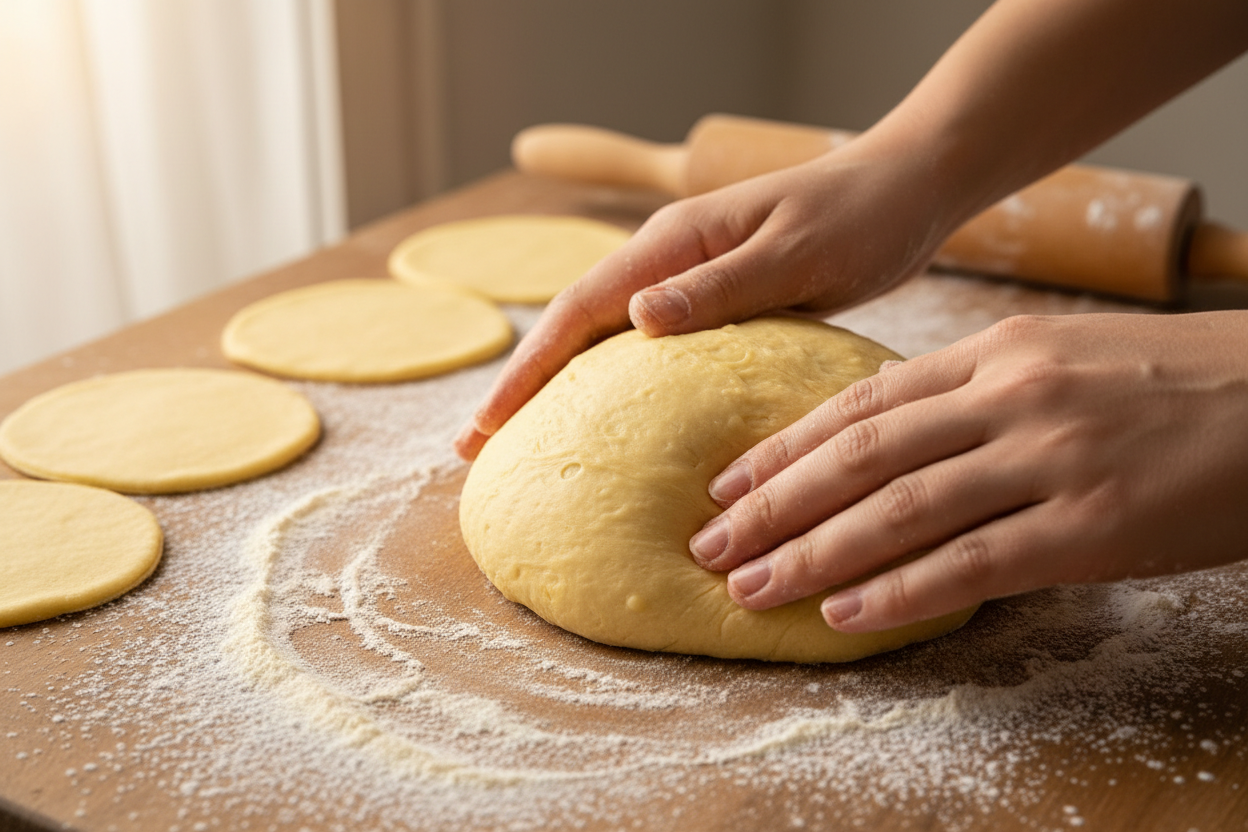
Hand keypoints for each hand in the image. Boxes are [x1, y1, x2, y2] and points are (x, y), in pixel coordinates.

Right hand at [455, 138, 963, 459]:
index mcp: (675, 243)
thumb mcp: (795, 253)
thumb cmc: (861, 218)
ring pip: (604, 338)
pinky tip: (608, 419)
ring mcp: (688, 281)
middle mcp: (668, 260)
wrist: (905, 191)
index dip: (529, 368)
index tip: (486, 424)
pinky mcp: (715, 302)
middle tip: (476, 446)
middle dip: (523, 384)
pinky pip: (647, 349)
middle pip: (574, 326)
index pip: (580, 310)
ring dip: (559, 386)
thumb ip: (719, 286)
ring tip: (524, 440)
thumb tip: (636, 318)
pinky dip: (612, 384)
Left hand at [690, 311, 1247, 631]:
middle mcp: (1010, 398)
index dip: (783, 448)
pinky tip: (844, 614)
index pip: (861, 404)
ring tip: (751, 587)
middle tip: (710, 545)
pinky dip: (898, 592)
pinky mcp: (1092, 527)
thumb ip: (975, 391)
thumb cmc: (1169, 383)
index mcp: (997, 352)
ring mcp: (1050, 460)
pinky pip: (971, 564)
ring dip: (814, 554)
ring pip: (899, 511)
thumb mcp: (1061, 358)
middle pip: (860, 456)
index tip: (726, 484)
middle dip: (772, 505)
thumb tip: (889, 439)